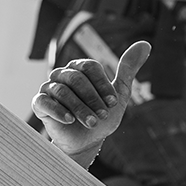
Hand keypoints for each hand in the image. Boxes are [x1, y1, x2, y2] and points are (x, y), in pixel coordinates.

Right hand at [32, 41, 150, 161]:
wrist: (87, 141)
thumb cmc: (102, 116)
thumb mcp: (119, 94)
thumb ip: (128, 69)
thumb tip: (145, 44)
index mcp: (81, 69)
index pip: (90, 66)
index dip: (103, 85)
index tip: (113, 103)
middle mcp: (63, 74)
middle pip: (76, 78)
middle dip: (93, 99)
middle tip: (102, 116)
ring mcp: (49, 88)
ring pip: (62, 91)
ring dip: (80, 108)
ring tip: (91, 122)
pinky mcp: (39, 103)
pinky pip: (44, 102)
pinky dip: (58, 111)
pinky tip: (70, 121)